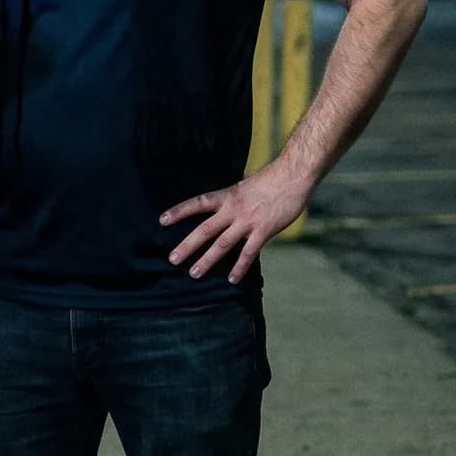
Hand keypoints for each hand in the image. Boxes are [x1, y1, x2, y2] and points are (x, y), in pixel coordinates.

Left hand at [160, 161, 311, 282]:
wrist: (293, 176)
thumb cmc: (271, 179)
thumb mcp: (244, 186)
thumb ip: (233, 199)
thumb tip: (224, 207)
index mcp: (227, 196)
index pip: (197, 203)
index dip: (179, 211)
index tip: (162, 220)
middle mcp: (233, 210)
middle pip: (205, 230)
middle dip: (187, 245)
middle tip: (172, 259)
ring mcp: (247, 221)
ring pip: (222, 244)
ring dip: (207, 260)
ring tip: (193, 273)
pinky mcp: (263, 231)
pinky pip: (249, 253)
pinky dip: (240, 267)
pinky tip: (232, 279)